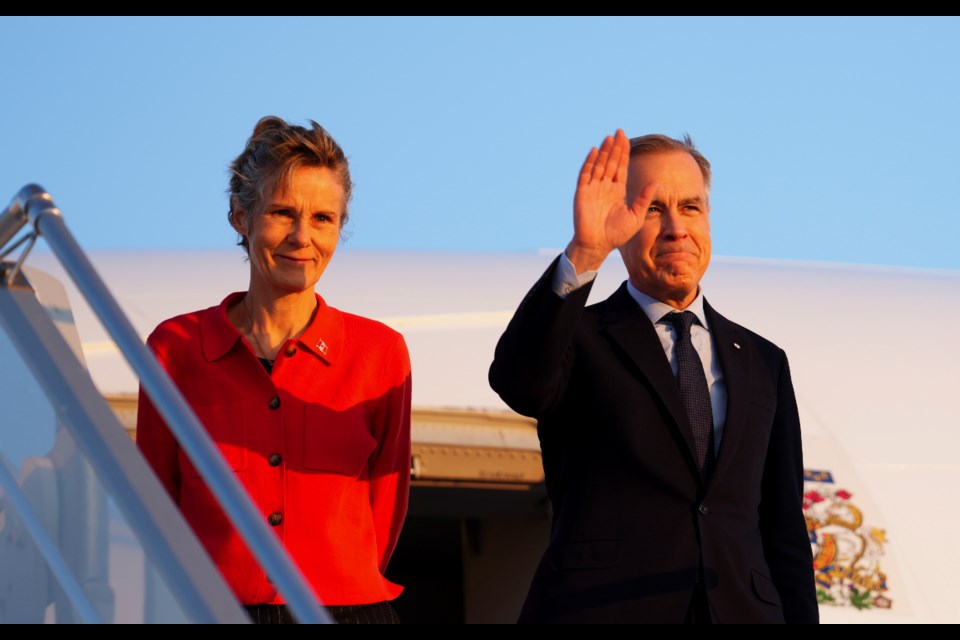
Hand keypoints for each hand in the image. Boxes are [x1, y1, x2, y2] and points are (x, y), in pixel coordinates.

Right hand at [565, 129, 654, 272]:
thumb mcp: (635, 216)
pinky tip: (595, 150)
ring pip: (599, 165)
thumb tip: (656, 183)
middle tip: (619, 132)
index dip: (624, 153)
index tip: (626, 139)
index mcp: (617, 191)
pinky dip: (590, 162)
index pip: (621, 167)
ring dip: (604, 151)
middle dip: (615, 148)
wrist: (598, 245)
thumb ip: (644, 199)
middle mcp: (605, 187)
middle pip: (611, 163)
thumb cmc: (616, 234)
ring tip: (609, 137)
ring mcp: (593, 189)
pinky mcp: (582, 193)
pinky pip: (586, 174)